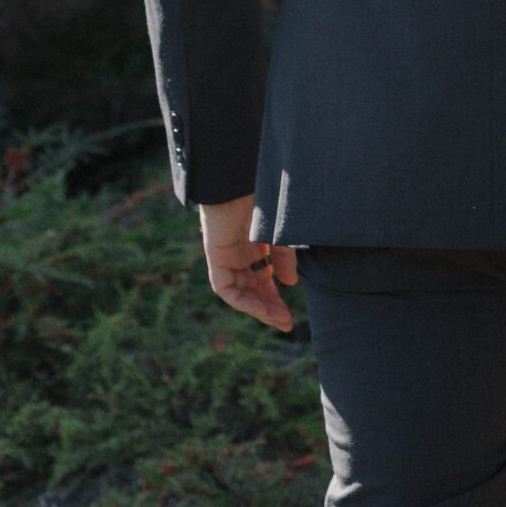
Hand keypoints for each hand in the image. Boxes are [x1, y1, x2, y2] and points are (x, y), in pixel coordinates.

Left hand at [199, 195, 296, 333]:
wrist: (239, 182)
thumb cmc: (262, 201)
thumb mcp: (280, 236)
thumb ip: (284, 260)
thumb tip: (289, 284)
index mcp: (253, 248)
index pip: (263, 282)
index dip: (275, 300)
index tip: (289, 317)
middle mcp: (238, 255)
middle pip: (252, 291)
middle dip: (268, 309)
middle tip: (285, 325)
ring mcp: (226, 256)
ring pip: (239, 292)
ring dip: (257, 308)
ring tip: (276, 318)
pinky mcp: (216, 255)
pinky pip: (224, 287)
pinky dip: (241, 300)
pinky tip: (259, 308)